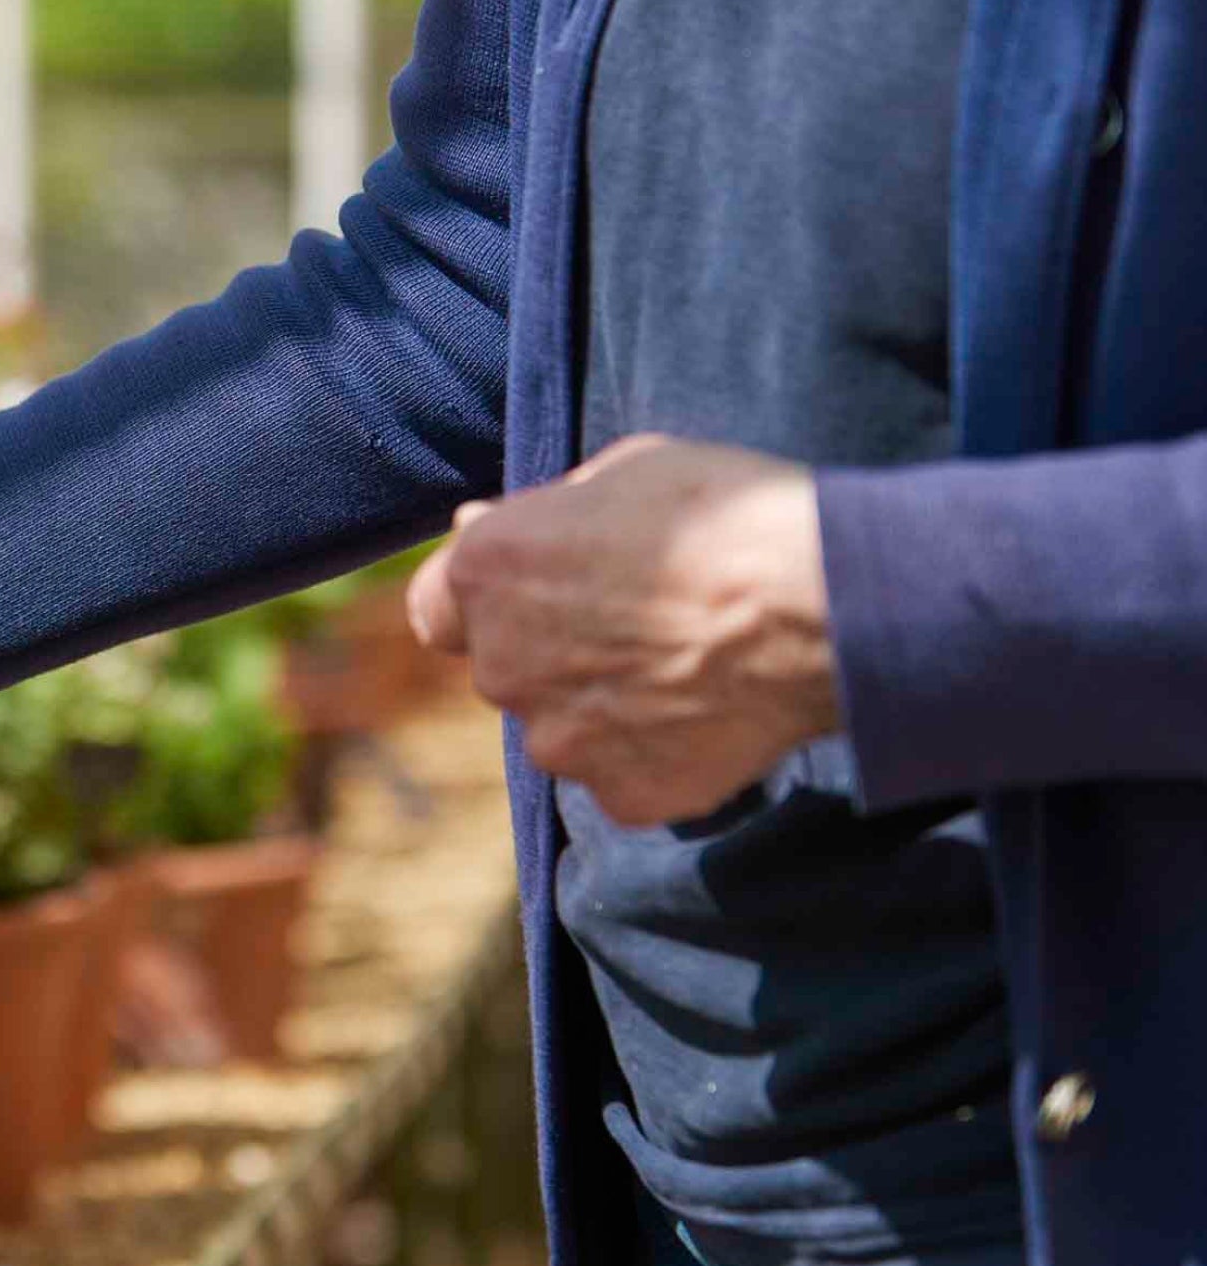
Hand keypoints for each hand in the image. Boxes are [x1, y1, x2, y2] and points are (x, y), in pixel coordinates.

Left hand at [403, 435, 842, 824]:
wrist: (828, 605)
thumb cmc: (730, 515)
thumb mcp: (628, 472)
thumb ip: (544, 512)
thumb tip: (480, 525)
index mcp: (488, 572)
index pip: (438, 608)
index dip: (487, 601)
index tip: (533, 592)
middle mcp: (503, 666)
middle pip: (509, 669)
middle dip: (556, 650)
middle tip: (644, 623)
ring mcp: (561, 741)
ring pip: (564, 729)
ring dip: (606, 707)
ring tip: (691, 667)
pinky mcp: (623, 793)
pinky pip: (625, 776)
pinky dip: (657, 754)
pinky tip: (713, 714)